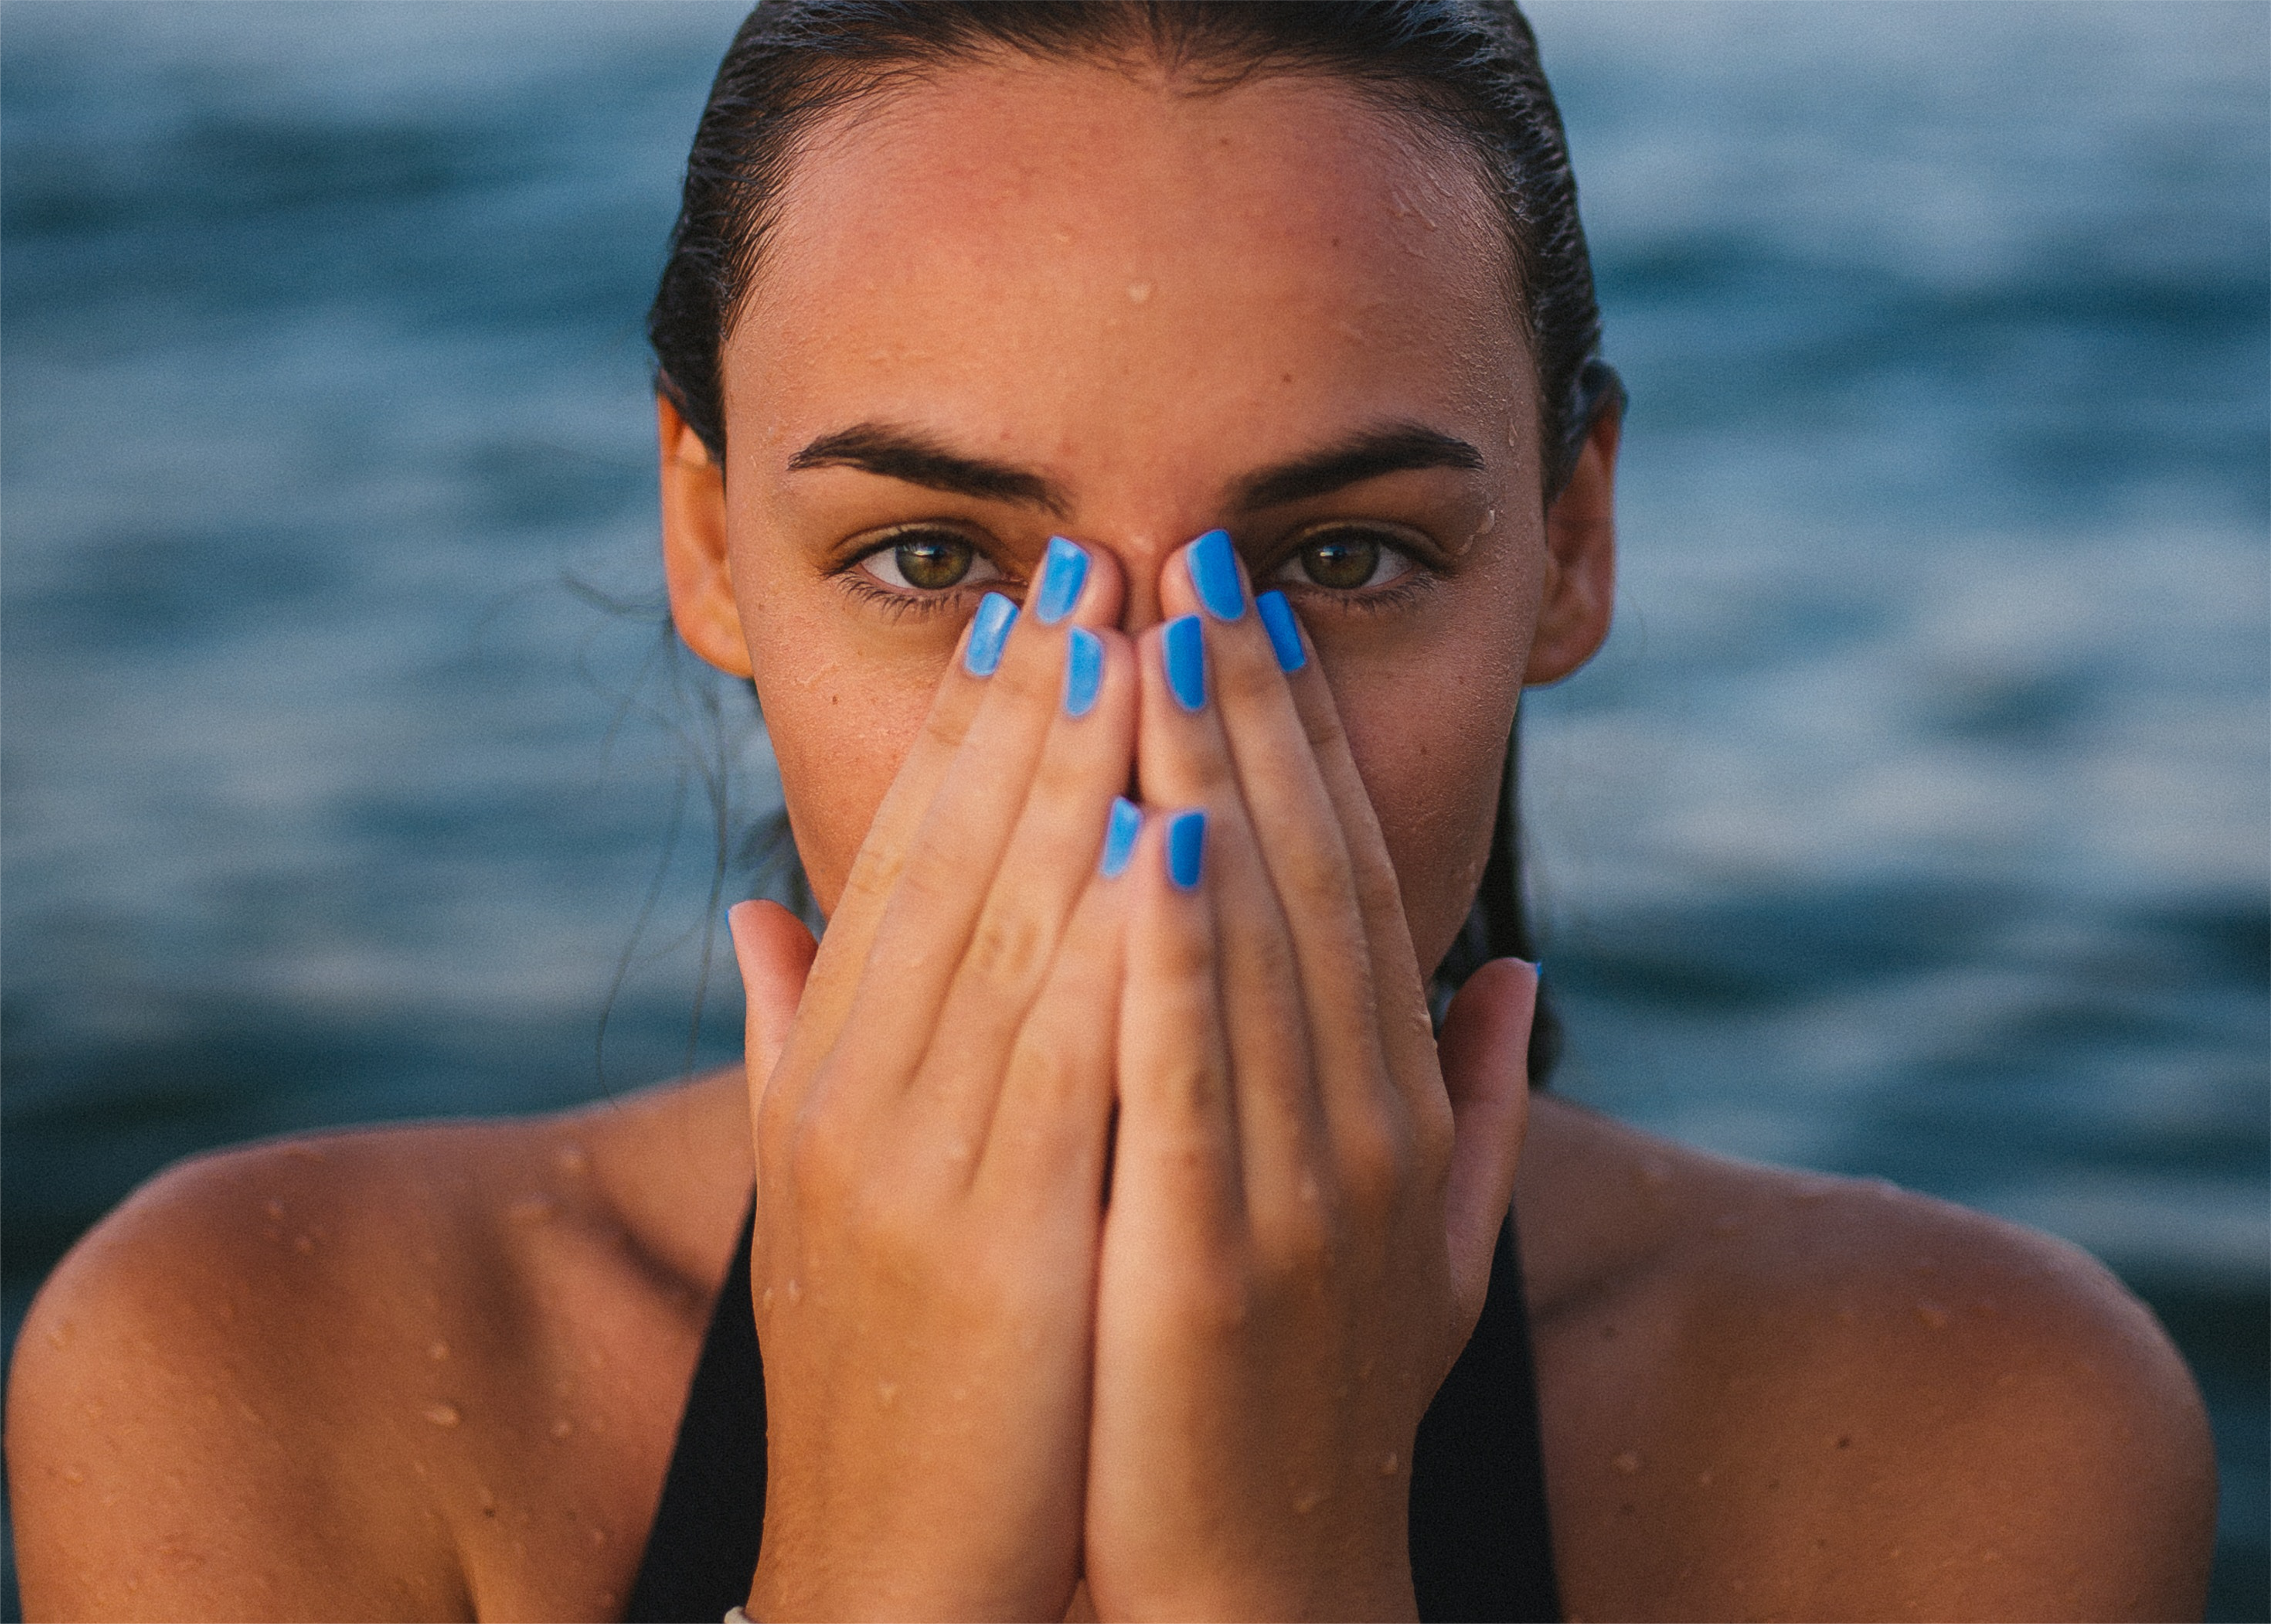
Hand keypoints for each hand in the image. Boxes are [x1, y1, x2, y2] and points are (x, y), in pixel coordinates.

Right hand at [728, 539, 1138, 1623]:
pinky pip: (1073, 1064)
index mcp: (832, 1080)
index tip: (1029, 612)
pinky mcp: (1009, 1248)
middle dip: (1038, 703)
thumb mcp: (814, 1200)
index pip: (904, 863)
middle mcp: (864, 1100)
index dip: (967, 730)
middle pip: (961, 862)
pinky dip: (1122, 944)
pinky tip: (1170, 835)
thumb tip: (761, 915)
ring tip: (1143, 637)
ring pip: (1016, 930)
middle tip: (1102, 560)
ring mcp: (929, 1170)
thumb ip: (789, 1046)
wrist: (890, 1584)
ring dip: (1084, 774)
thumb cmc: (883, 1381)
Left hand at [1082, 534, 1536, 1623]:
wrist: (1267, 1589)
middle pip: (1301, 877)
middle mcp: (1362, 1124)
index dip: (1302, 741)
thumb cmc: (1324, 1403)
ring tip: (1145, 632)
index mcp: (1394, 1108)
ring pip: (1248, 943)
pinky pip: (1184, 1072)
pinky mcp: (1208, 1259)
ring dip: (1197, 776)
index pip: (1347, 883)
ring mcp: (1298, 1190)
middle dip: (1244, 710)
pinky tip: (1139, 829)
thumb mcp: (1424, 1248)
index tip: (1247, 614)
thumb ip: (1475, 1102)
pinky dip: (1169, 946)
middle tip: (1187, 557)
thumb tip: (1508, 968)